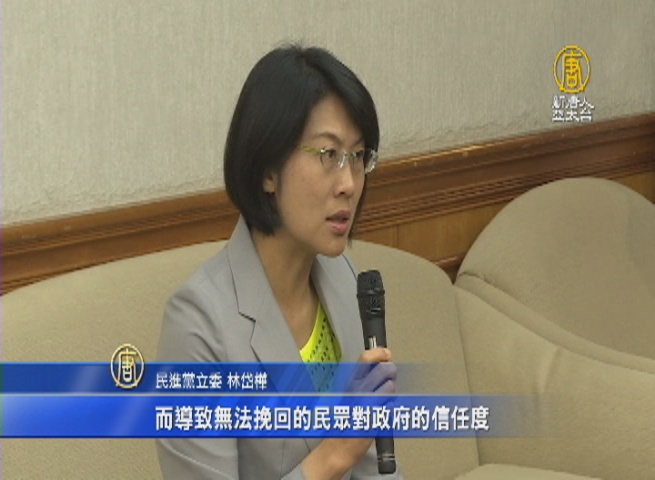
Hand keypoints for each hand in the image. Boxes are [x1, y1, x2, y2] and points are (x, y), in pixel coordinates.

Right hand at [301, 347, 397, 479]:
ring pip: (391, 386)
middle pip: (384, 369)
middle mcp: (358, 390)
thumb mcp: (350, 395)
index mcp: (351, 383)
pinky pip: (393, 405)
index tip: (387, 353)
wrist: (339, 448)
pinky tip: (383, 414)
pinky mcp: (376, 416)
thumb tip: (383, 365)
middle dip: (391, 371)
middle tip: (390, 377)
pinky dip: (392, 408)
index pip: (365, 359)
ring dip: (392, 392)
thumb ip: (365, 381)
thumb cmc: (346, 422)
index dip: (379, 353)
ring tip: (384, 401)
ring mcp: (367, 403)